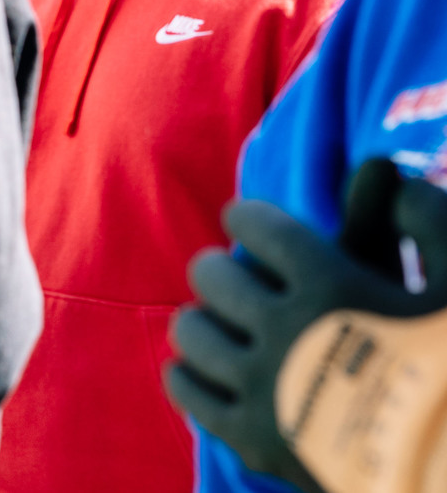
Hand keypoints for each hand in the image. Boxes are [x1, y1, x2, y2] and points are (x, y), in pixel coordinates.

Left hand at [164, 158, 446, 490]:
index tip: (240, 218)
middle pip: (212, 275)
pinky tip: (196, 369)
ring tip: (215, 321)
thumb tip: (385, 169)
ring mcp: (263, 387)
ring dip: (201, 318)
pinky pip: (190, 393)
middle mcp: (284, 328)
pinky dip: (187, 374)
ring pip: (192, 331)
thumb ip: (427, 218)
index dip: (242, 216)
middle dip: (217, 266)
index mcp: (330, 284)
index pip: (255, 226)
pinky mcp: (253, 440)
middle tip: (227, 273)